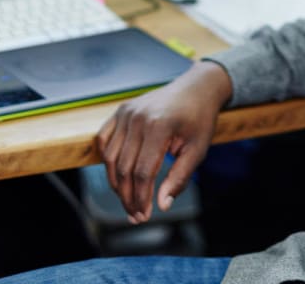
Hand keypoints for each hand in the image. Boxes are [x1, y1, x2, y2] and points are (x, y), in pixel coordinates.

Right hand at [96, 60, 231, 223]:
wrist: (196, 88)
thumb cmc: (199, 119)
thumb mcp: (198, 149)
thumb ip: (180, 177)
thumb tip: (162, 205)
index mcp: (159, 126)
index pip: (142, 172)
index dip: (141, 198)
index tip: (144, 216)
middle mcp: (138, 118)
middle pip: (124, 168)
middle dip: (127, 197)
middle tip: (135, 215)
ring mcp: (126, 112)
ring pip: (110, 157)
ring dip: (116, 184)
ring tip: (127, 201)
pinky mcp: (120, 111)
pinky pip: (104, 140)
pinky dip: (107, 160)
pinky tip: (117, 176)